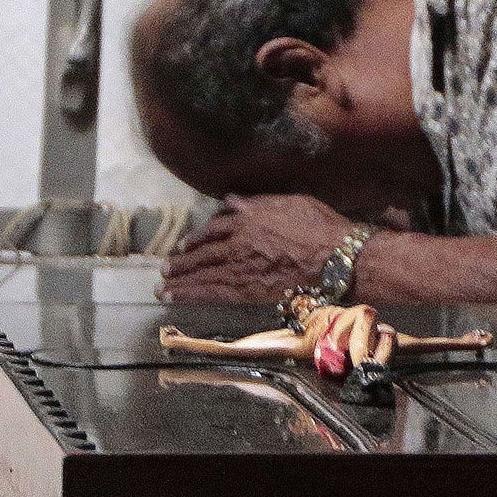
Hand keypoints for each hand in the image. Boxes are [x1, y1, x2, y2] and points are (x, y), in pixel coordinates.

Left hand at [159, 194, 356, 302]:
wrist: (334, 257)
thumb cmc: (321, 227)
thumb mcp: (290, 202)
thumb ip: (259, 202)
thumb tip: (233, 200)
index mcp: (248, 216)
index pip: (216, 226)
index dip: (199, 235)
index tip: (188, 243)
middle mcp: (237, 240)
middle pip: (202, 251)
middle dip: (183, 260)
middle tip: (166, 266)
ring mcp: (239, 265)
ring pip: (201, 272)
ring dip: (180, 278)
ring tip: (162, 284)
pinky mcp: (245, 289)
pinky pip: (211, 292)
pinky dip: (189, 293)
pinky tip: (173, 296)